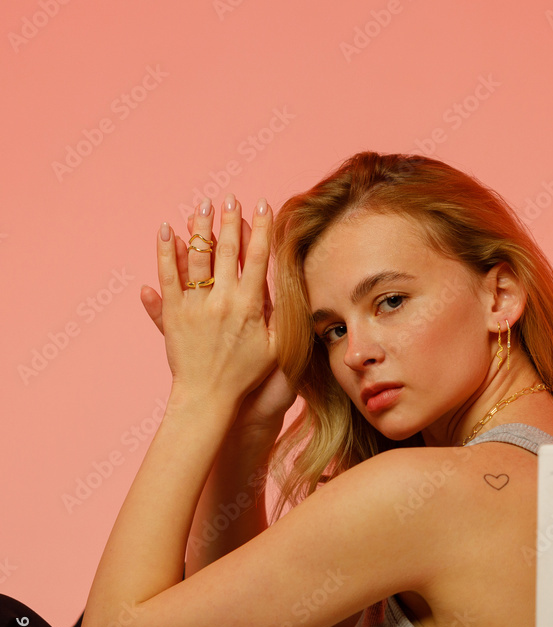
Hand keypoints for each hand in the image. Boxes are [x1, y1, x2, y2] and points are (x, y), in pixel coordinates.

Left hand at [143, 195, 278, 414]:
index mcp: (251, 307)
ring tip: (203, 207)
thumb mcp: (277, 347)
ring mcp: (196, 306)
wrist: (210, 397)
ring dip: (200, 229)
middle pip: (227, 251)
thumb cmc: (248, 376)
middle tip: (231, 198)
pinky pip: (168, 276)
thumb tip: (282, 284)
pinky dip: (165, 252)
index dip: (261, 228)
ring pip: (197, 257)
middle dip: (230, 221)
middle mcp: (223, 301)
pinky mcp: (174, 314)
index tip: (262, 205)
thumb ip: (280, 315)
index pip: (258, 258)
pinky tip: (166, 231)